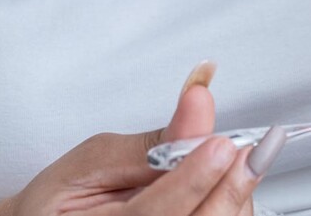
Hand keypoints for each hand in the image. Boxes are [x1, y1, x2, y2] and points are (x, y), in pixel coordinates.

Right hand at [0, 64, 283, 215]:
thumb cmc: (61, 203)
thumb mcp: (92, 161)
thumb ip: (149, 143)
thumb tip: (197, 105)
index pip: (155, 214)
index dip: (192, 178)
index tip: (219, 146)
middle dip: (229, 187)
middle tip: (250, 150)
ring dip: (235, 195)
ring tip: (240, 162)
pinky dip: (232, 205)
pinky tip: (229, 186)